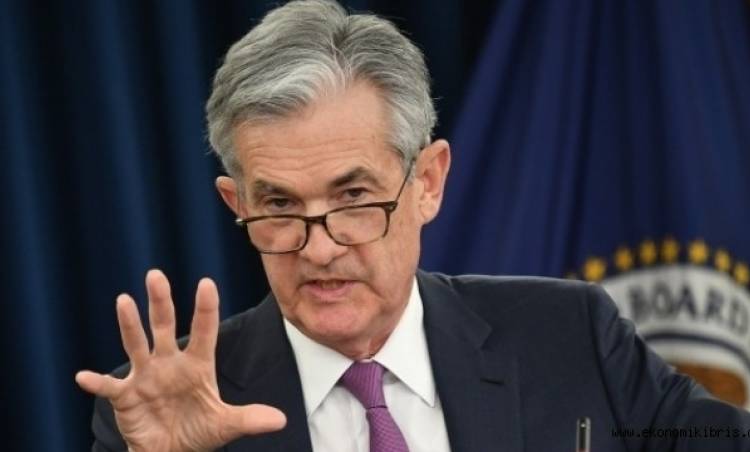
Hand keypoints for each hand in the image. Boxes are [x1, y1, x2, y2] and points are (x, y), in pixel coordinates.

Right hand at [76, 269, 285, 451]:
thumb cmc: (198, 431)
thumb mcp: (225, 425)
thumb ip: (249, 419)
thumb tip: (281, 420)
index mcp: (197, 365)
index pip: (204, 331)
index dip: (205, 309)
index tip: (206, 283)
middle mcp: (170, 363)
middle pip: (164, 326)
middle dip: (160, 302)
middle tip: (155, 274)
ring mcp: (146, 376)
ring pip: (136, 345)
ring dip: (129, 325)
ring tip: (123, 301)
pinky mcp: (125, 396)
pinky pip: (109, 386)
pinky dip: (97, 382)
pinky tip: (83, 376)